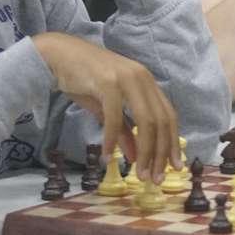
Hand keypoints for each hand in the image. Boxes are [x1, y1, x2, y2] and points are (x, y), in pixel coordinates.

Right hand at [32, 32, 180, 182]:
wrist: (60, 55)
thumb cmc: (85, 80)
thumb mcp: (109, 108)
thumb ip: (125, 130)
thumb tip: (136, 157)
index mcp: (147, 82)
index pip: (168, 116)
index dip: (172, 143)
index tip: (174, 167)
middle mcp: (142, 78)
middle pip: (160, 121)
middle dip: (160, 154)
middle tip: (155, 179)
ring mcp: (126, 79)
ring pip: (145, 120)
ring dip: (144, 151)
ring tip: (139, 173)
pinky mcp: (107, 82)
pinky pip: (115, 117)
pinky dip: (113, 138)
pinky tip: (107, 154)